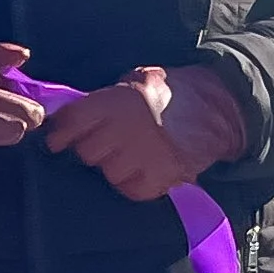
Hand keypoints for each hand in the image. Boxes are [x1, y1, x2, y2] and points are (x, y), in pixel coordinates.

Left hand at [42, 64, 246, 200]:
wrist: (217, 109)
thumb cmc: (172, 94)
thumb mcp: (133, 83)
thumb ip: (103, 100)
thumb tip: (69, 115)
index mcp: (115, 102)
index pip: (71, 122)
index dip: (60, 133)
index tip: (57, 140)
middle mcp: (124, 129)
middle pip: (86, 153)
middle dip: (94, 149)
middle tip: (111, 142)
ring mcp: (142, 156)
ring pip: (108, 173)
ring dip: (117, 167)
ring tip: (135, 154)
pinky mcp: (160, 177)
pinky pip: (131, 189)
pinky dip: (136, 183)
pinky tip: (147, 168)